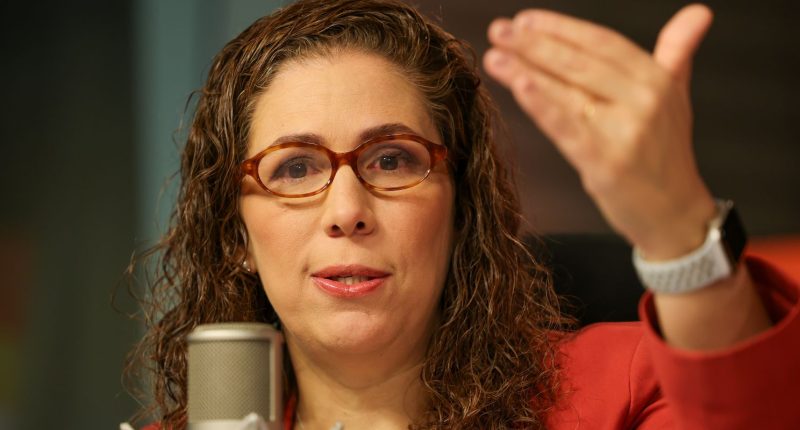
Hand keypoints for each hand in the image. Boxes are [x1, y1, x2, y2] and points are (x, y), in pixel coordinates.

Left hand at [484, 5, 717, 259]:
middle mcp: (644, 100)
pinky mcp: (607, 162)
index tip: (526, 19)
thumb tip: (698, 12)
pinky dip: (542, 105)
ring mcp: (626, 131)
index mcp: (656, 79)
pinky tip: (519, 86)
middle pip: (580, 63)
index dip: (562, 28)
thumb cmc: (665, 154)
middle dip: (535, 44)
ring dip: (526, 71)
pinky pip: (567, 127)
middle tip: (499, 30)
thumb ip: (677, 53)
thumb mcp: (675, 97)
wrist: (674, 213)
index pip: (602, 43)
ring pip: (568, 92)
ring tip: (495, 56)